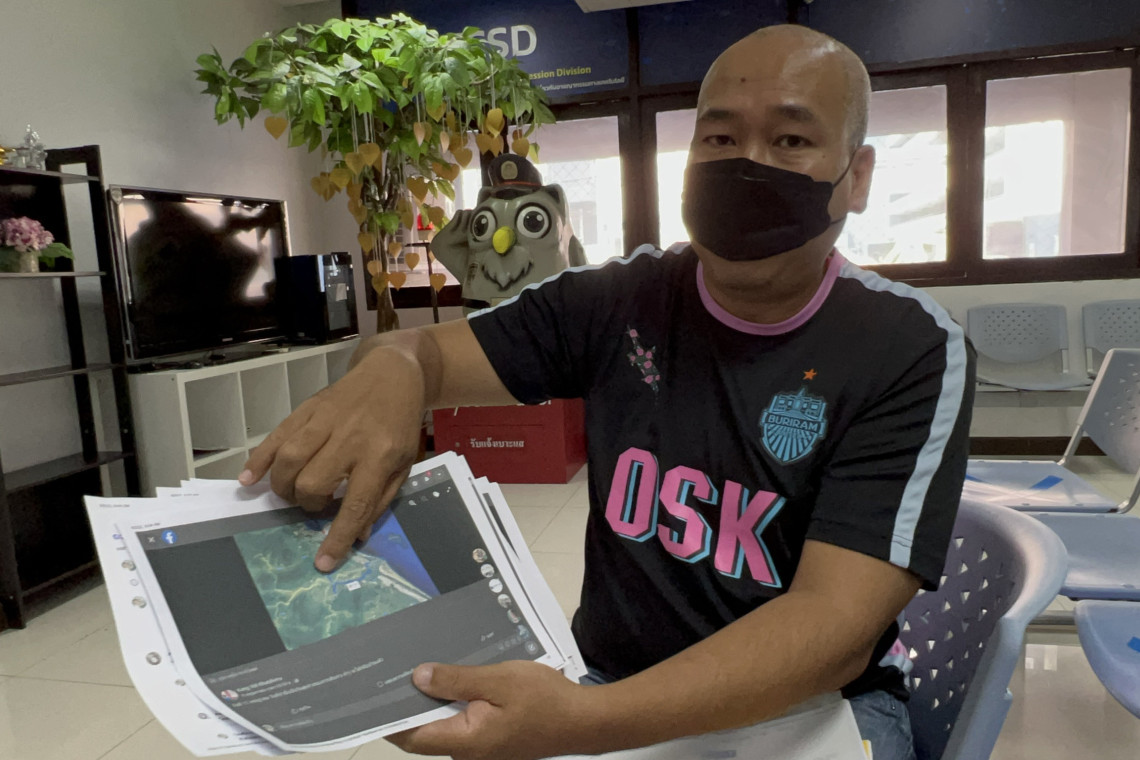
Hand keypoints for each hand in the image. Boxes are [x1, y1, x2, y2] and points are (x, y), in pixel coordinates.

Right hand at [240, 347, 424, 570]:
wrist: (393, 374)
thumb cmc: (399, 425)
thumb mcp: (404, 464)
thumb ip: (380, 499)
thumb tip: (357, 536)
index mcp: (380, 455)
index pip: (356, 503)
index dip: (337, 536)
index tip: (322, 563)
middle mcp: (351, 437)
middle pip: (314, 481)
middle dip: (309, 504)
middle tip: (315, 505)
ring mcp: (326, 420)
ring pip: (290, 459)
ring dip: (283, 486)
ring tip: (291, 494)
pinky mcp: (308, 408)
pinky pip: (277, 436)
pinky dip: (259, 460)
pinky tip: (248, 480)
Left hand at [389, 661, 593, 759]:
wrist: (585, 720)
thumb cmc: (544, 700)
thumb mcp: (499, 680)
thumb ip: (457, 681)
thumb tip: (417, 678)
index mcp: (464, 741)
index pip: (411, 736)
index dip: (386, 718)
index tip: (368, 694)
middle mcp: (467, 751)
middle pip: (424, 731)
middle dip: (407, 704)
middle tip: (391, 670)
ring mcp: (482, 748)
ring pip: (444, 724)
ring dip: (432, 701)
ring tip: (418, 667)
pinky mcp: (494, 740)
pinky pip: (463, 721)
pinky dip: (453, 703)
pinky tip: (454, 678)